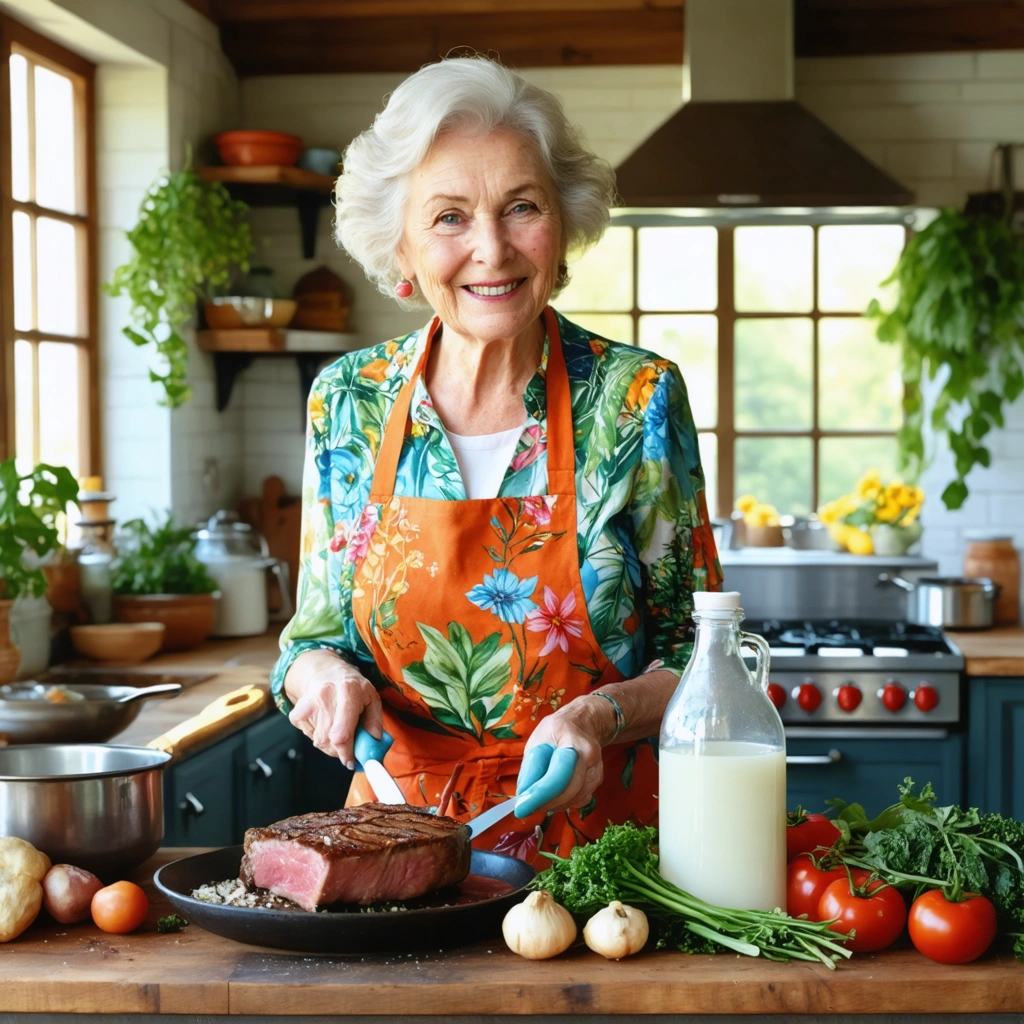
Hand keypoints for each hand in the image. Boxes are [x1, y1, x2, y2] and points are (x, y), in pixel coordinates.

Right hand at [285, 649, 382, 767]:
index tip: (351, 762)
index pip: (342, 733)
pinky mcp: (297, 713)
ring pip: (319, 741)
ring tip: (339, 730)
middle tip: (348, 748)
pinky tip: (326, 725)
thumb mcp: (371, 697)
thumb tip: (373, 743)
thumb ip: (375, 721)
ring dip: (331, 745)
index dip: (347, 753)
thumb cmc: (352, 687)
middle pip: (329, 740)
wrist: (324, 671)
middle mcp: (325, 696)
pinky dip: (318, 737)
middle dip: (341, 751)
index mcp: (348, 691)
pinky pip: (309, 736)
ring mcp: (308, 704)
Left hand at [515, 695, 613, 815]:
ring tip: (537, 801)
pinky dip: (563, 804)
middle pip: (569, 789)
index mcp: (571, 740)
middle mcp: (589, 755)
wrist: (582, 725)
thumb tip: (524, 795)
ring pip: (575, 798)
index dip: (539, 793)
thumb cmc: (555, 732)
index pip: (558, 773)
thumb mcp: (537, 741)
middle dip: (545, 803)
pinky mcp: (597, 781)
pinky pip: (579, 800)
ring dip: (553, 805)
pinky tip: (553, 798)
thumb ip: (531, 767)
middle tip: (526, 808)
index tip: (520, 808)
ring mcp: (597, 769)